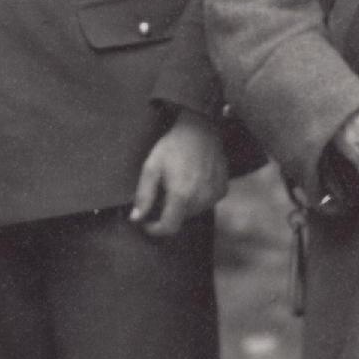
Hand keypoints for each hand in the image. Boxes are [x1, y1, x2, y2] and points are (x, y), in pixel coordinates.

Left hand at [129, 110, 230, 238]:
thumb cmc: (173, 146)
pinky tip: (192, 179)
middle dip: (167, 211)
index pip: (169, 227)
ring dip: (182, 204)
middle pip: (180, 219)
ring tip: (178, 181)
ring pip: (193, 212)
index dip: (155, 229)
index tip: (146, 223)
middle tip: (162, 190)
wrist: (201, 129)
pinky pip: (206, 202)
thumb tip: (135, 218)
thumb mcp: (151, 167)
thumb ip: (143, 195)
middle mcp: (201, 199)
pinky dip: (197, 198)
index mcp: (182, 195)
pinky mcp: (223, 190)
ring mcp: (214, 195)